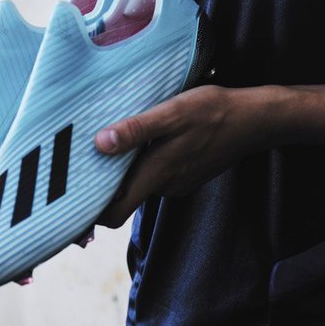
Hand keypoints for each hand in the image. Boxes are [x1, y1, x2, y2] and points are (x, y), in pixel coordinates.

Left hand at [93, 84, 276, 227]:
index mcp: (157, 175)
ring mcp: (179, 181)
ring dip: (125, 169)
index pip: (113, 213)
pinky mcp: (188, 172)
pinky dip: (146, 162)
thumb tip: (100, 143)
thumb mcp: (173, 113)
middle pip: (123, 198)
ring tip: (108, 142)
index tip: (68, 198)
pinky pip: (158, 173)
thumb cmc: (215, 112)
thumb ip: (137, 129)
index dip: (89, 213)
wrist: (257, 120)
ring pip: (141, 183)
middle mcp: (165, 186)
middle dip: (102, 185)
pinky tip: (145, 139)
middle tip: (79, 162)